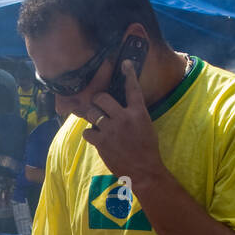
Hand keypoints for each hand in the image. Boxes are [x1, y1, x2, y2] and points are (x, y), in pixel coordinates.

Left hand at [81, 60, 163, 183]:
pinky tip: (95, 137)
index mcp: (138, 112)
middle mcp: (124, 118)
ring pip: (92, 113)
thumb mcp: (146, 126)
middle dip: (97, 100)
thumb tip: (122, 108)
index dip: (128, 73)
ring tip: (97, 123)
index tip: (125, 64)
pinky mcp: (102, 142)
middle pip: (102, 97)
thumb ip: (134, 114)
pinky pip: (87, 132)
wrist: (144, 171)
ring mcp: (111, 130)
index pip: (132, 88)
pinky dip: (89, 134)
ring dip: (92, 117)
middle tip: (98, 106)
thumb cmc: (147, 149)